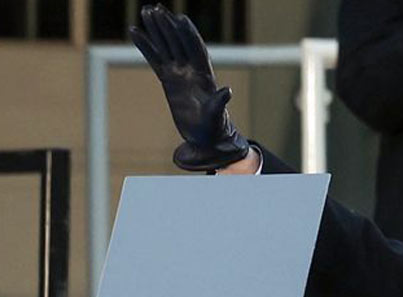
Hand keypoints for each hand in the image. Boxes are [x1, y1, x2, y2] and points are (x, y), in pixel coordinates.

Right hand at [130, 4, 247, 170]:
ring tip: (145, 11)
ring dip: (156, 29)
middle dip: (168, 26)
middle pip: (178, 43)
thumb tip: (227, 91)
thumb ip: (220, 103)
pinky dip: (145, 46)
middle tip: (155, 8)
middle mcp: (191, 70)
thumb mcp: (216, 116)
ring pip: (166, 46)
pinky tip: (134, 32)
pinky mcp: (168, 80)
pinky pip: (154, 59)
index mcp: (205, 75)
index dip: (189, 34)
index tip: (180, 18)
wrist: (205, 137)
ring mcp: (179, 73)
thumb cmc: (213, 128)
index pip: (196, 50)